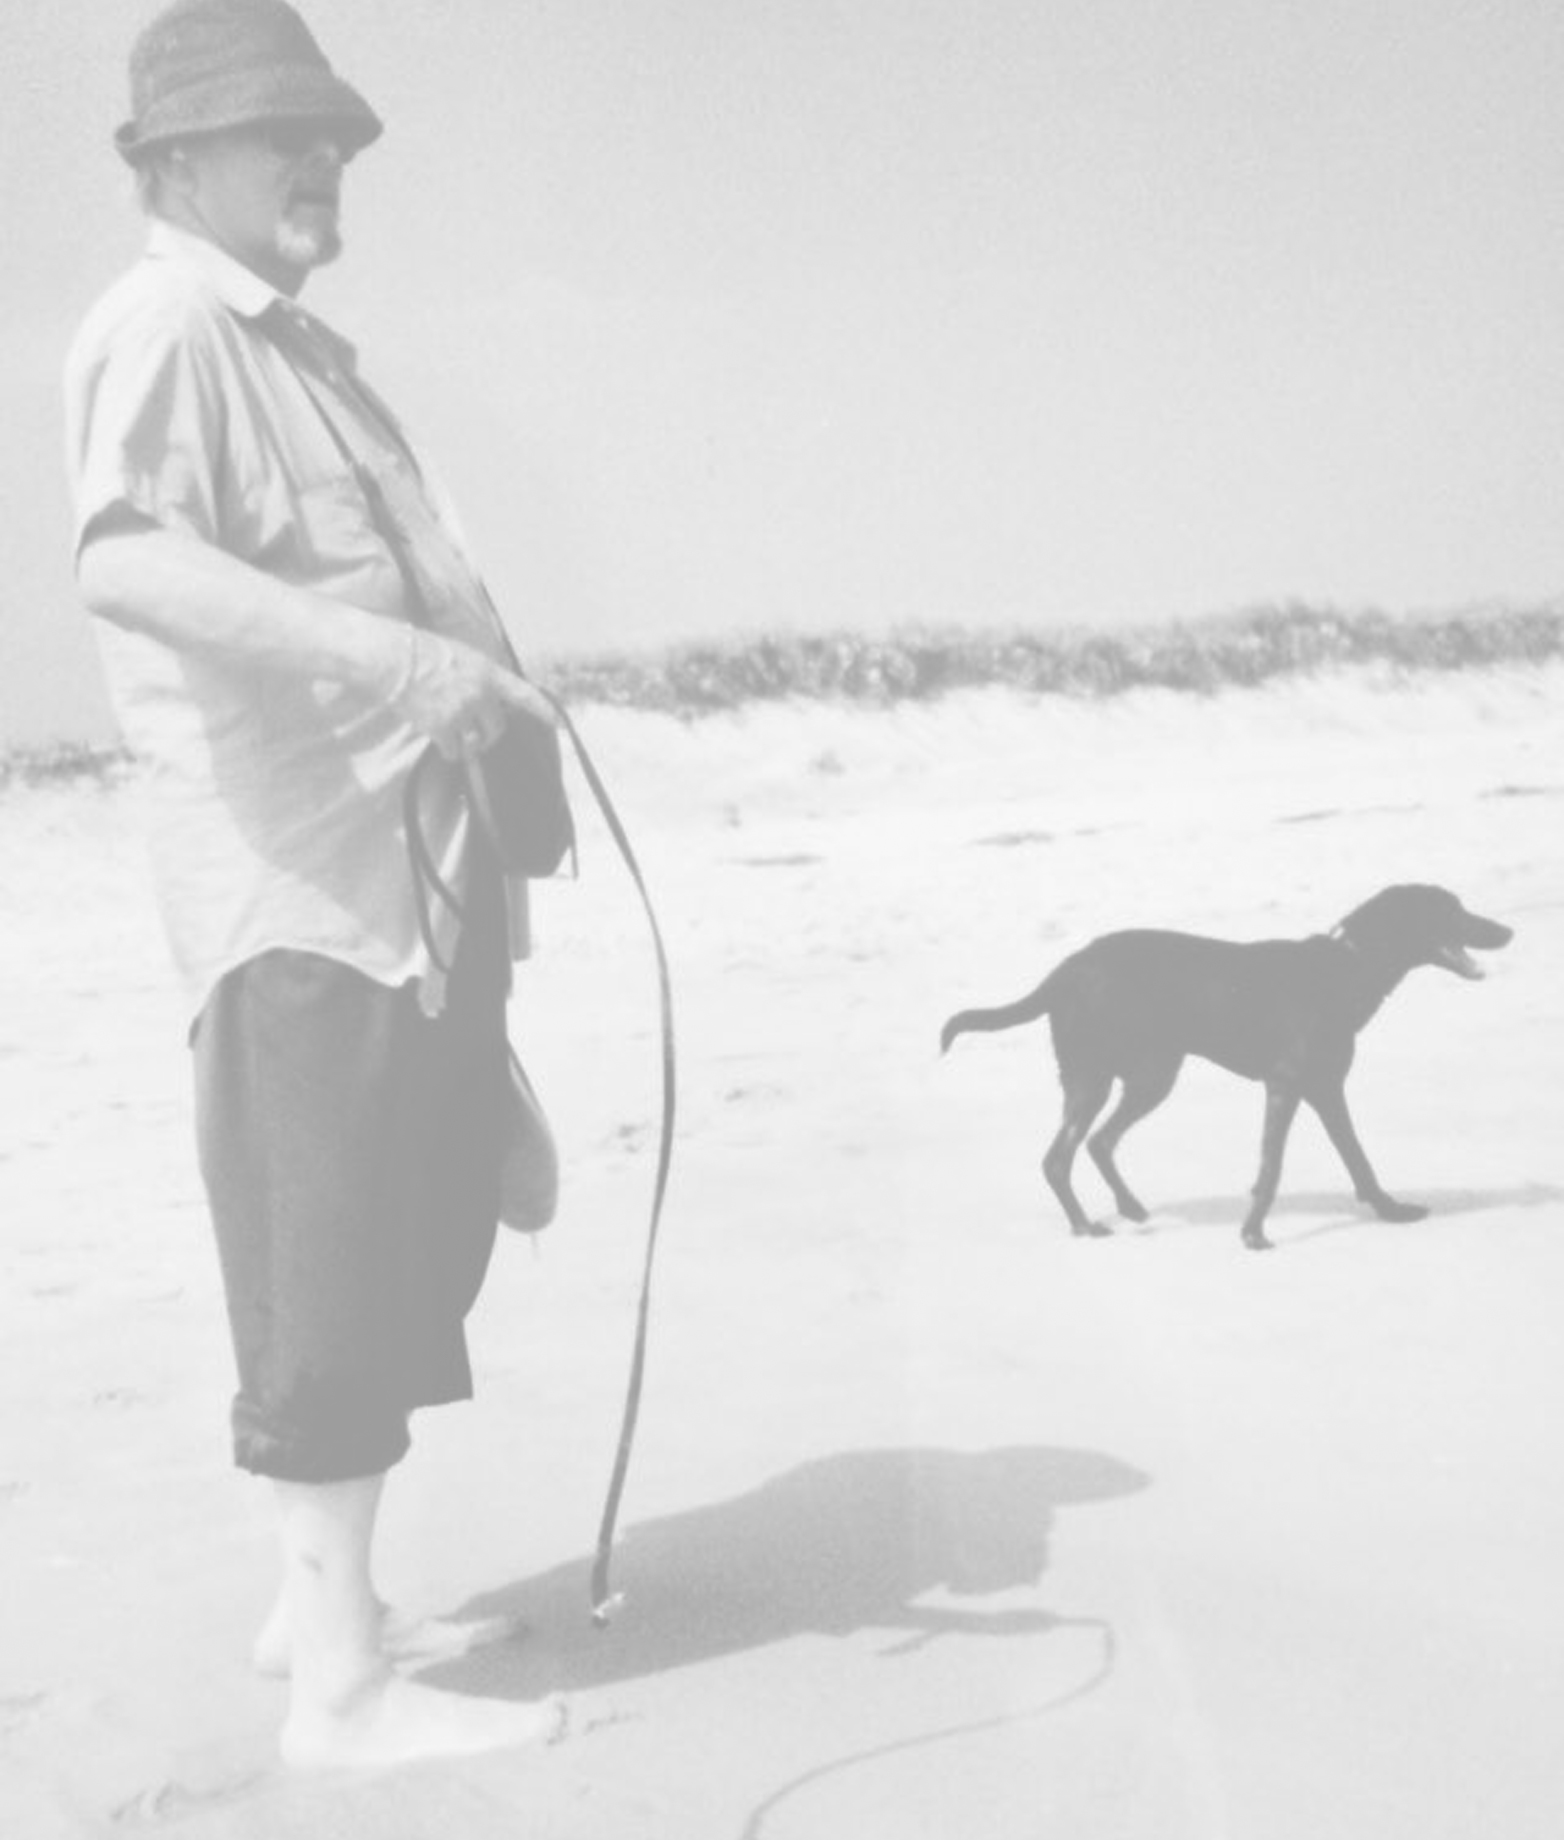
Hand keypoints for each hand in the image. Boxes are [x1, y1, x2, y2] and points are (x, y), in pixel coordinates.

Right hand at [384, 627, 557, 760]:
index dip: (543, 710)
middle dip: (489, 735)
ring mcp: (462, 711)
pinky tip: (442, 743)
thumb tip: (488, 701)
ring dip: (468, 746)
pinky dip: (449, 752)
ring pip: (475, 742)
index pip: (523, 694)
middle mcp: (480, 693)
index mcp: (488, 673)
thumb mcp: (463, 655)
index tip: (560, 724)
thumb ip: (481, 678)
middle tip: (478, 736)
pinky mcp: (442, 726)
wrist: (396, 659)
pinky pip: (454, 751)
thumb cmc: (424, 652)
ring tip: (455, 737)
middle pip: (497, 728)